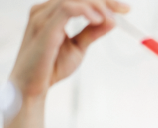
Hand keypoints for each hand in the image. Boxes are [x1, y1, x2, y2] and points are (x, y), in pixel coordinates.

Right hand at [9, 0, 129, 100]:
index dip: (105, 0)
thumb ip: (92, 32)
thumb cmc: (51, 67)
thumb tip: (112, 21)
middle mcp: (45, 10)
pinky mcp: (44, 27)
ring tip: (113, 19)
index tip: (125, 10)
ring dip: (97, 5)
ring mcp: (42, 17)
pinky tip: (98, 19)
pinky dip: (85, 11)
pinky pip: (66, 9)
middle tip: (125, 10)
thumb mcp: (78, 47)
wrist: (32, 87)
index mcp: (52, 13)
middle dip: (105, 0)